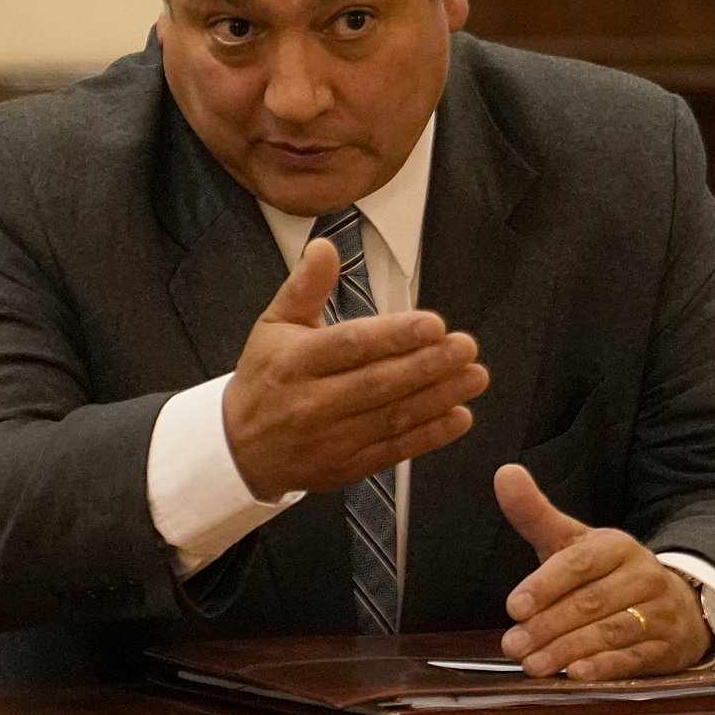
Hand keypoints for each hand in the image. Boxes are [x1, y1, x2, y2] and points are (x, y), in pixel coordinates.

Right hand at [222, 237, 487, 500]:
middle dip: (428, 364)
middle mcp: (312, 401)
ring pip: (393, 417)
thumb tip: (325, 246)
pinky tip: (460, 417)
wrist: (240, 447)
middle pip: (379, 382)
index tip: (435, 323)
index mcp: (295, 361)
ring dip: (440, 397)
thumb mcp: (274, 325)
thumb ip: (304, 287)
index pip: (351, 345)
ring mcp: (331, 438)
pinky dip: (430, 436)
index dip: (395, 335)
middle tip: (467, 346)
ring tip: (475, 376)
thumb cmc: (265, 376)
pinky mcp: (346, 467)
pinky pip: (394, 451)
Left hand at [495, 463, 711, 677]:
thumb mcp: (575, 543)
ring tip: (533, 666)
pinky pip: (635, 657)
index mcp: (617, 547)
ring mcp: (658, 612)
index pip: (579, 564)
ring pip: (611, 631)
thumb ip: (536, 513)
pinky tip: (578, 675)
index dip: (545, 585)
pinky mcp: (665, 647)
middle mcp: (642, 576)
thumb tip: (504, 472)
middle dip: (549, 625)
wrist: (677, 604)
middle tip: (513, 646)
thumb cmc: (608, 575)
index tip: (513, 607)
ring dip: (570, 650)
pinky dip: (606, 667)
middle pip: (591, 602)